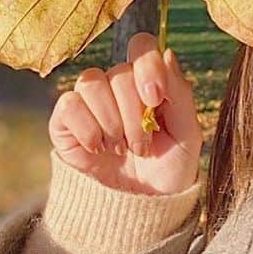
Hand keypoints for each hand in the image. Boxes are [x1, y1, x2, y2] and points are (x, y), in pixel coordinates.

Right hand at [49, 32, 203, 194]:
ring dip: (111, 122)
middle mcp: (117, 86)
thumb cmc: (170, 168)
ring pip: (91, 83)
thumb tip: (167, 53)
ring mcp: (90, 103)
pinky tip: (98, 149)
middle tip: (142, 145)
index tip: (155, 98)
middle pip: (118, 73)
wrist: (142, 208)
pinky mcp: (65, 123)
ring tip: (121, 149)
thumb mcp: (188, 133)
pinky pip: (68, 104)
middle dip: (134, 114)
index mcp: (149, 81)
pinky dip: (87, 129)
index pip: (141, 45)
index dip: (146, 65)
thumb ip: (180, 94)